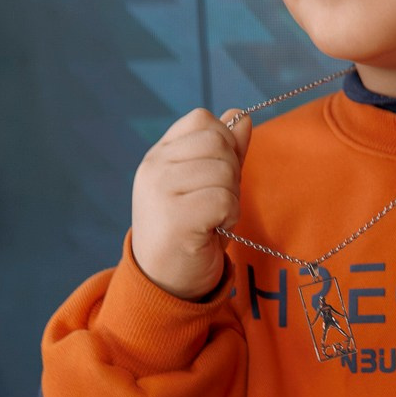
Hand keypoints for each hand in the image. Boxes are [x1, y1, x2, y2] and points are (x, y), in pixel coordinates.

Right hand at [131, 107, 252, 300]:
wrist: (166, 281)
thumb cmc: (190, 231)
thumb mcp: (207, 184)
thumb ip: (225, 151)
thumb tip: (242, 116)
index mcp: (159, 154)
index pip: (202, 120)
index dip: (223, 144)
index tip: (215, 176)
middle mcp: (153, 167)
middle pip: (218, 142)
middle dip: (231, 172)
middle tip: (217, 202)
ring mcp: (160, 190)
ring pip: (224, 171)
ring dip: (231, 198)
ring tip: (212, 218)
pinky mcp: (175, 217)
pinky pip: (225, 200)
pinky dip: (230, 217)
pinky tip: (213, 230)